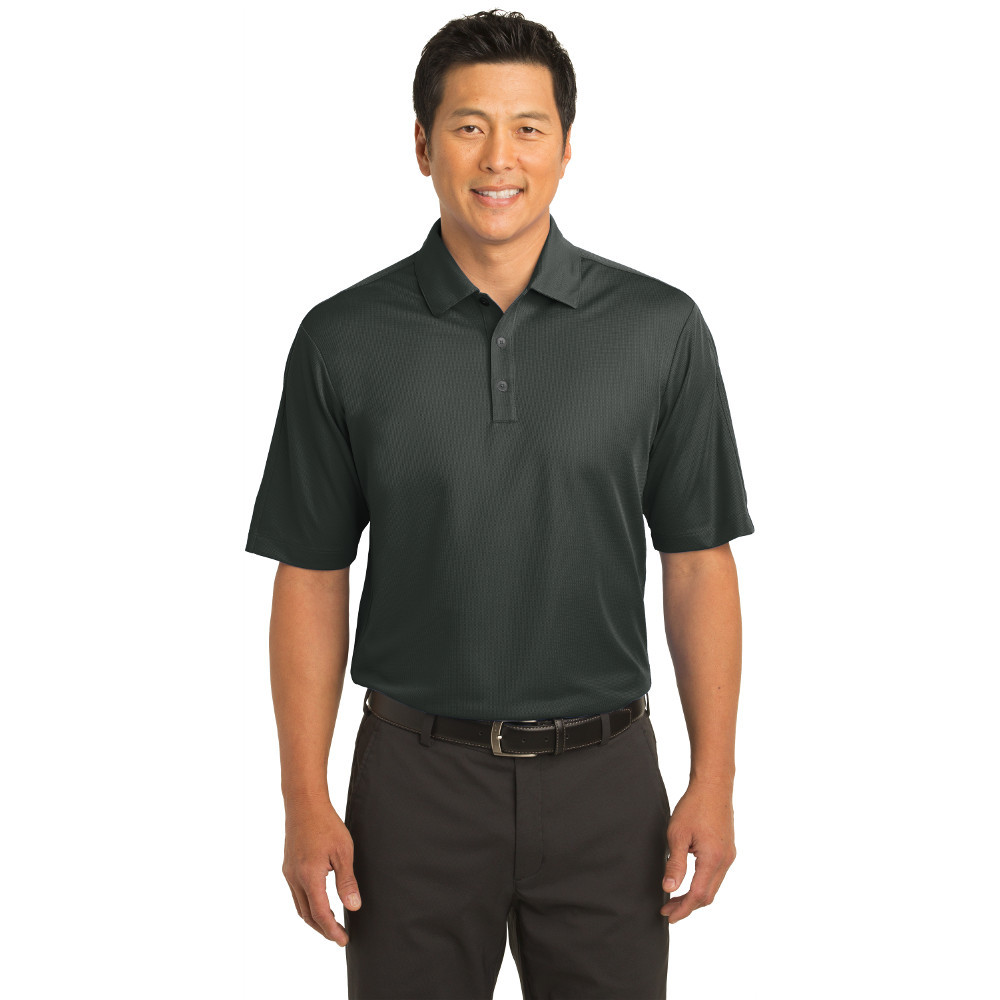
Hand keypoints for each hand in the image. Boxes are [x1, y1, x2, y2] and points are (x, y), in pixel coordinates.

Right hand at [281, 802, 361, 945]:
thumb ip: (347, 882)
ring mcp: (289, 872)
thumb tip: (353, 907)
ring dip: (314, 919)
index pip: (320, 914)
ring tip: (331, 924)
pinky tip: (319, 901)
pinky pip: (296, 894)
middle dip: (323, 929)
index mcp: (309, 876)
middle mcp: (295, 878)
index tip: (343, 940)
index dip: (332, 930)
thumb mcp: (343, 852)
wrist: (304, 803)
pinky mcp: (288, 866)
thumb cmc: (326, 824)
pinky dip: (308, 904)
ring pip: (300, 906)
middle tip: (338, 936)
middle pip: (307, 915)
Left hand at [660, 779, 736, 922]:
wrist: (713, 786)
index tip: (667, 915)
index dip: (682, 909)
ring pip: (713, 886)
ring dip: (695, 895)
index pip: (698, 895)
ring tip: (675, 898)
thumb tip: (669, 888)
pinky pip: (716, 875)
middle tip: (667, 910)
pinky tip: (689, 881)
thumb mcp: (677, 834)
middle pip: (708, 895)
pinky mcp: (728, 849)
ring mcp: (729, 855)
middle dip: (687, 906)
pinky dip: (702, 883)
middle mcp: (725, 861)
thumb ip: (675, 864)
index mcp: (713, 859)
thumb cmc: (693, 807)